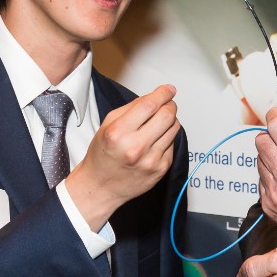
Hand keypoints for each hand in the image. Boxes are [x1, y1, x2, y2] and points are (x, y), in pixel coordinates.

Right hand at [66, 84, 180, 229]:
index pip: (149, 105)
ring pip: (174, 128)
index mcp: (119, 133)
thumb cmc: (103, 156)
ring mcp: (150, 160)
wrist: (101, 187)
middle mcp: (136, 147)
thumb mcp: (108, 125)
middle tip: (166, 104)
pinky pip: (173, 144)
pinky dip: (167, 138)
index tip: (168, 90)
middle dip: (169, 105)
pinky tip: (154, 142)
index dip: (163, 93)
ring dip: (170, 121)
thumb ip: (132, 108)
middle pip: (167, 115)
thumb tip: (156, 96)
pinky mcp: (161, 169)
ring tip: (157, 124)